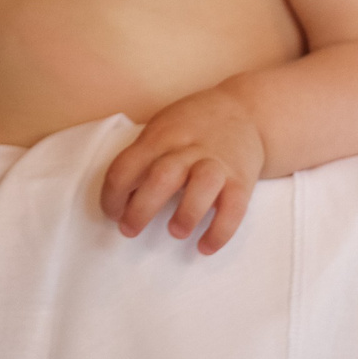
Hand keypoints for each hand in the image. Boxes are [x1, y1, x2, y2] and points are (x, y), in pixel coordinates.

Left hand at [99, 87, 265, 253]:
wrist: (246, 111)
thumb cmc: (193, 125)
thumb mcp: (163, 128)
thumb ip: (144, 156)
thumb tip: (122, 197)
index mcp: (161, 136)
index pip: (127, 164)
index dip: (112, 194)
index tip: (112, 213)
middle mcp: (189, 148)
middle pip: (162, 176)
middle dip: (141, 208)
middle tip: (129, 230)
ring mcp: (217, 163)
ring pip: (202, 186)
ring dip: (186, 213)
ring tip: (174, 232)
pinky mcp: (242, 179)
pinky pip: (234, 207)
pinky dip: (220, 230)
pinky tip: (205, 247)